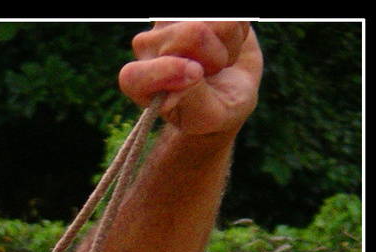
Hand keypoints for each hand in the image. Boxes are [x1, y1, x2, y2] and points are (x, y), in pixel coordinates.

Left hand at [119, 21, 261, 138]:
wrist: (233, 88)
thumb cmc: (214, 107)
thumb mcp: (208, 117)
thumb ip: (193, 99)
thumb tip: (191, 73)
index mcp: (139, 82)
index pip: (134, 74)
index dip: (170, 71)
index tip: (197, 76)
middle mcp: (148, 46)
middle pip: (194, 33)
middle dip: (216, 57)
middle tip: (211, 73)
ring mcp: (170, 21)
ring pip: (218, 19)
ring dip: (230, 42)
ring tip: (218, 59)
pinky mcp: (196, 9)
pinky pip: (234, 12)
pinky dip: (241, 29)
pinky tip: (225, 41)